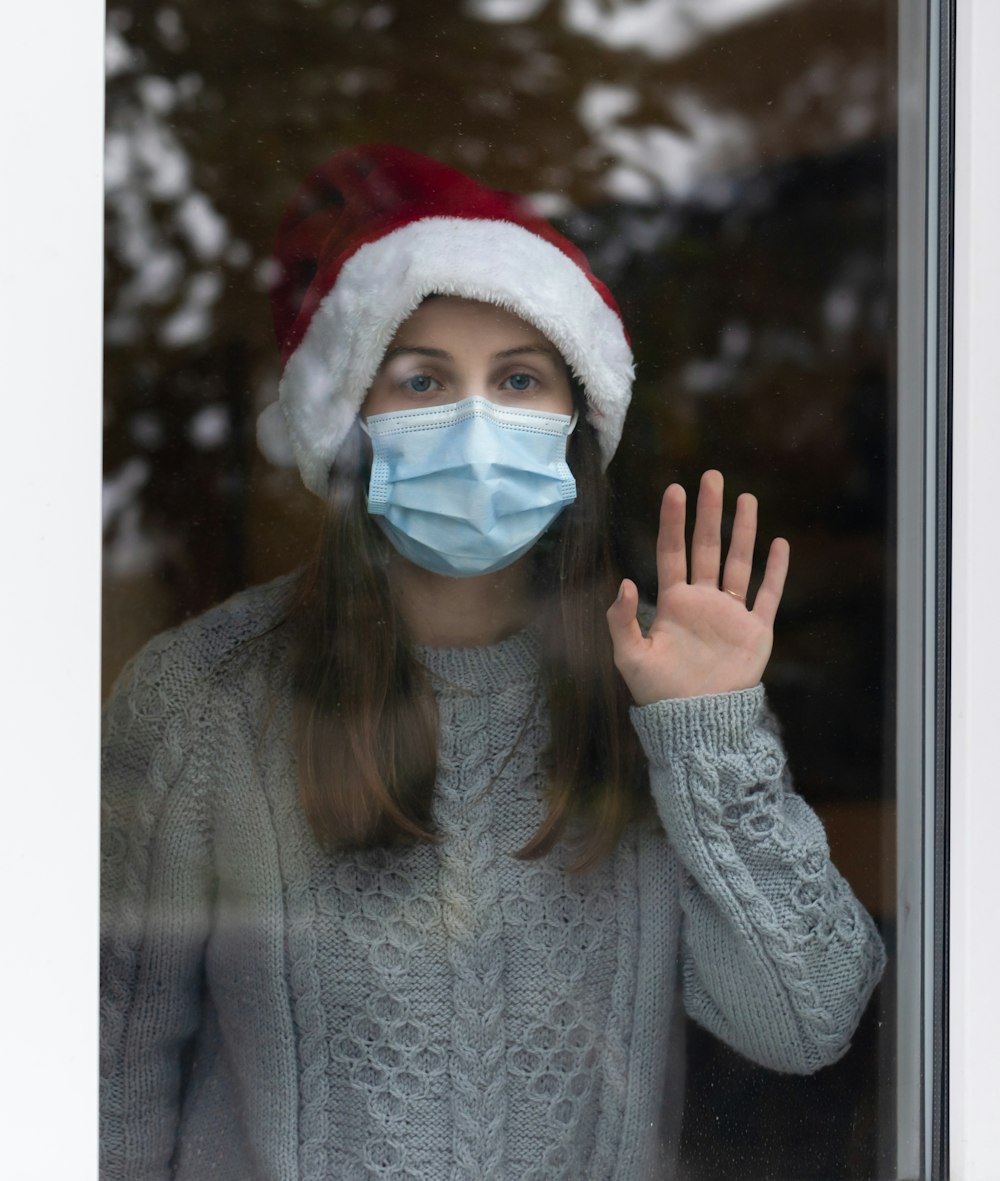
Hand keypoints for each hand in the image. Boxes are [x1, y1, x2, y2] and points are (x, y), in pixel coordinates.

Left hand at [606, 470, 788, 703]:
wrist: (696, 722)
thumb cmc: (659, 693)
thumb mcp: (630, 657)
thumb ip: (621, 621)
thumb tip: (625, 581)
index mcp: (673, 603)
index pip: (672, 551)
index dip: (672, 521)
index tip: (674, 489)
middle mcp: (703, 601)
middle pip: (707, 547)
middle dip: (709, 513)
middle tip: (712, 477)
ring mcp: (731, 614)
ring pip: (739, 562)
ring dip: (743, 531)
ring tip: (747, 499)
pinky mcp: (755, 631)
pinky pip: (768, 595)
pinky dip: (775, 571)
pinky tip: (780, 544)